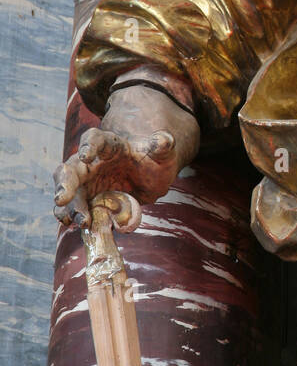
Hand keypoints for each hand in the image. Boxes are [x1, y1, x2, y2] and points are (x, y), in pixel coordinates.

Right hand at [54, 127, 180, 230]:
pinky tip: (76, 226)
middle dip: (65, 182)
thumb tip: (165, 139)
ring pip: (70, 193)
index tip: (86, 155)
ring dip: (70, 207)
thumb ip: (162, 145)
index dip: (88, 146)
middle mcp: (91, 164)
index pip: (94, 139)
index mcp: (109, 146)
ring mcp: (87, 183)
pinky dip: (73, 218)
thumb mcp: (162, 153)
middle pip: (71, 169)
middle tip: (62, 197)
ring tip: (79, 221)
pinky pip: (75, 209)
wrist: (148, 176)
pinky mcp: (87, 201)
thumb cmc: (152, 160)